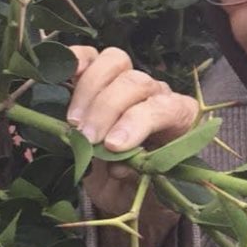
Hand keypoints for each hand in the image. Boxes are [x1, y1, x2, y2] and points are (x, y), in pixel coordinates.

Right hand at [66, 47, 198, 246]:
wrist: (124, 189)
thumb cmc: (141, 186)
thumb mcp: (146, 190)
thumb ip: (140, 176)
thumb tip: (119, 164)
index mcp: (180, 118)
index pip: (164, 107)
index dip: (137, 123)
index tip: (113, 145)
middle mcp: (156, 93)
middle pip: (135, 82)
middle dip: (107, 110)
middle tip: (87, 138)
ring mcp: (126, 81)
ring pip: (114, 62)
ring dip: (89, 91)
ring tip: (74, 123)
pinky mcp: (97, 78)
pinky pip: (89, 56)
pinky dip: (76, 59)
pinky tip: (66, 77)